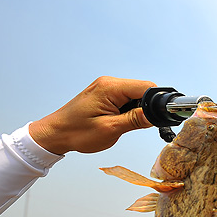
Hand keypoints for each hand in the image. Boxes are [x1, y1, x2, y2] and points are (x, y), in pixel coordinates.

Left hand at [28, 76, 156, 154]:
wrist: (55, 133)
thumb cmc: (76, 132)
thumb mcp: (110, 129)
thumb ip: (135, 120)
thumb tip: (155, 115)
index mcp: (110, 88)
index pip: (146, 87)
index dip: (157, 102)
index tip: (161, 116)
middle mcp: (108, 83)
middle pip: (142, 89)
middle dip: (147, 107)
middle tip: (142, 125)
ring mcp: (105, 87)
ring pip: (134, 94)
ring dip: (137, 109)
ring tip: (127, 125)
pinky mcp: (104, 94)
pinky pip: (125, 98)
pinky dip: (128, 109)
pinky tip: (121, 120)